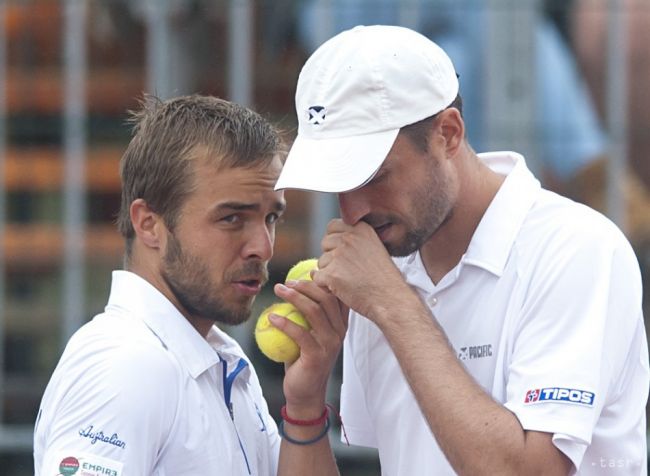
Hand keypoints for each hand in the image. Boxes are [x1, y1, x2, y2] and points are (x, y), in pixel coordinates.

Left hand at [271, 279, 346, 416]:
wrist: (305, 393)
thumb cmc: (303, 360)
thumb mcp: (310, 334)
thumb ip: (309, 315)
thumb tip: (295, 287)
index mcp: (340, 324)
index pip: (337, 295)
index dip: (325, 280)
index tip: (310, 270)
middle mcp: (339, 332)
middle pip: (326, 298)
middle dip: (306, 285)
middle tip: (287, 281)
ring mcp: (330, 344)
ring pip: (314, 311)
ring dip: (294, 297)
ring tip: (278, 290)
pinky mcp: (317, 356)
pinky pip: (300, 333)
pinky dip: (284, 322)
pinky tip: (271, 317)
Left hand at [313, 219, 410, 320]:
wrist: (390, 299)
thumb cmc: (385, 279)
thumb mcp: (376, 248)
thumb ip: (357, 240)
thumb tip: (334, 239)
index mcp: (361, 229)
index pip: (333, 226)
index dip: (335, 241)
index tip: (345, 254)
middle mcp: (349, 239)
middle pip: (325, 243)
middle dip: (331, 257)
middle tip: (348, 270)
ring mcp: (339, 256)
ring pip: (321, 262)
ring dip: (329, 272)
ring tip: (349, 281)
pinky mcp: (331, 274)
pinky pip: (317, 277)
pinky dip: (325, 286)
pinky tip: (342, 289)